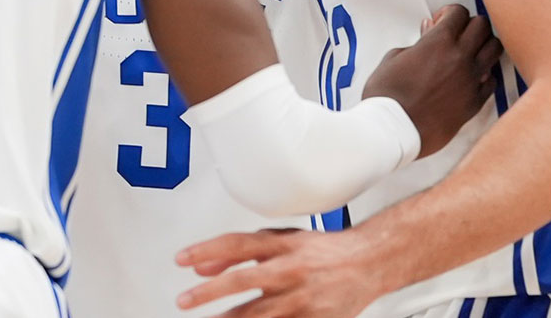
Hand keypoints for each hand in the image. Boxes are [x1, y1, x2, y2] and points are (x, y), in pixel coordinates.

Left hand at [174, 228, 385, 316]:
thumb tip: (201, 267)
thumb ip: (238, 253)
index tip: (180, 259)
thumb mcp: (278, 240)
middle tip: (184, 300)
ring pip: (258, 314)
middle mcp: (290, 270)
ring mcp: (302, 298)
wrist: (369, 262)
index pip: (236, 243)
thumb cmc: (321, 251)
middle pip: (243, 279)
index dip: (205, 250)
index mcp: (281, 245)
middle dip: (209, 293)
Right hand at [361, 4, 500, 157]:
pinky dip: (484, 74)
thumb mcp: (393, 58)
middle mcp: (460, 57)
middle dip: (469, 25)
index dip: (449, 13)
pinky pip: (492, 79)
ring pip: (495, 49)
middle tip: (455, 35)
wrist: (394, 129)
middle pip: (482, 26)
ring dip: (483, 46)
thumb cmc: (387, 95)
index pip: (459, 12)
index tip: (440, 22)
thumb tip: (428, 32)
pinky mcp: (475, 101)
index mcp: (438, 42)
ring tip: (468, 53)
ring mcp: (471, 79)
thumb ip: (417, 43)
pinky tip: (470, 77)